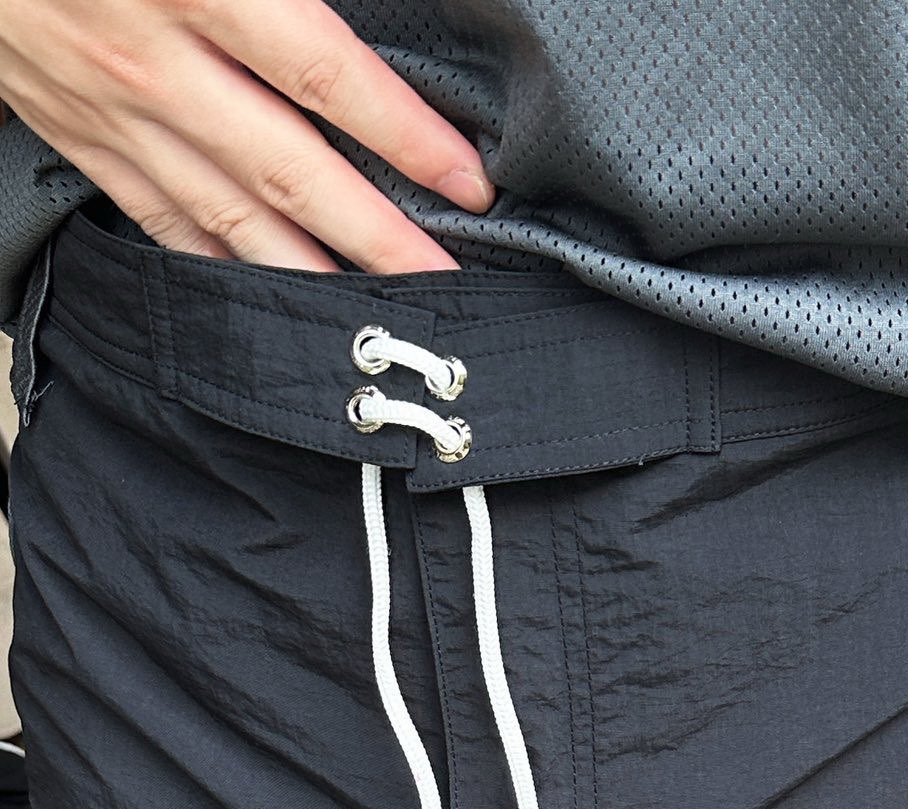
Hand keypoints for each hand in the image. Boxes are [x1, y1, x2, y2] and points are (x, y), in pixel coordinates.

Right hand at [0, 0, 493, 271]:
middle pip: (292, 173)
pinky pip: (167, 221)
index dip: (404, 134)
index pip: (322, 73)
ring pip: (232, 218)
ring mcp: (114, 114)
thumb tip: (358, 12)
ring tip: (377, 319)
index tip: (468, 182)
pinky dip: (226, 266)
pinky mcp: (80, 140)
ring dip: (313, 276)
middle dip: (378, 239)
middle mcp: (154, 66)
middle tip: (444, 286)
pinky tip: (275, 298)